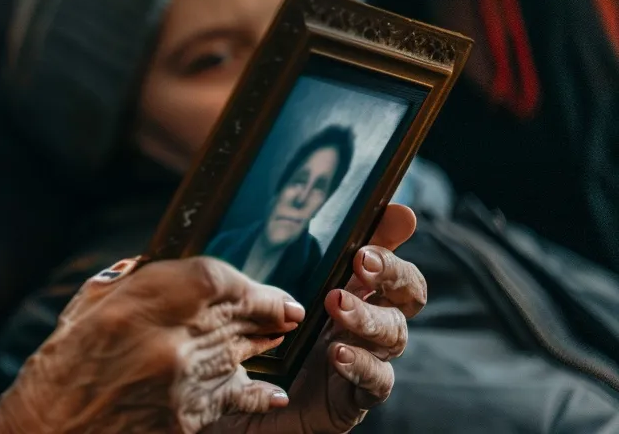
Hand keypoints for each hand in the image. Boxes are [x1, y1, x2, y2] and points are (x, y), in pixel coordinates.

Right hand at [0, 255, 305, 433]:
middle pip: (235, 315)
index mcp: (133, 309)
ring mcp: (180, 386)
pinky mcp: (185, 420)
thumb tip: (164, 268)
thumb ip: (127, 284)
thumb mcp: (82, 311)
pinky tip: (271, 391)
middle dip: (265, 308)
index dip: (240, 279)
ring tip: (279, 333)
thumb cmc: (55, 372)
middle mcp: (164, 344)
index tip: (251, 284)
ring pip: (238, 353)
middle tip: (286, 308)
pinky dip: (255, 393)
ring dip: (262, 342)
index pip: (211, 279)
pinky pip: (233, 399)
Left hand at [208, 203, 426, 432]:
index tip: (394, 215)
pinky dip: (361, 366)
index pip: (381, 261)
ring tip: (338, 307)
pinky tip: (337, 354)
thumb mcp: (244, 302)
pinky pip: (376, 382)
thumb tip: (266, 225)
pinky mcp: (353, 401)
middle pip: (407, 295)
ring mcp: (363, 363)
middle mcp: (361, 326)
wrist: (222, 415)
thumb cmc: (238, 351)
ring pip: (395, 335)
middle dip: (393, 274)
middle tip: (364, 263)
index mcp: (343, 295)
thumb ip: (256, 269)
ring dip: (370, 317)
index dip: (392, 237)